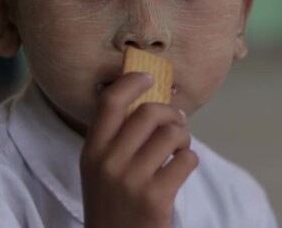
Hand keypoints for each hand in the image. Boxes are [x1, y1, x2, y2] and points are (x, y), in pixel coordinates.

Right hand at [81, 72, 197, 227]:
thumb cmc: (114, 203)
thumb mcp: (101, 170)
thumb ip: (118, 139)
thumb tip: (153, 101)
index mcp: (92, 151)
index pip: (110, 101)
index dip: (132, 81)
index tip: (149, 77)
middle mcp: (108, 162)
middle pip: (149, 112)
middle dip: (171, 113)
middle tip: (177, 121)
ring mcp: (131, 180)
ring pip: (172, 133)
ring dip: (183, 138)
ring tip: (179, 149)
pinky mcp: (155, 197)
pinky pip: (187, 159)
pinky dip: (190, 160)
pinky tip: (181, 169)